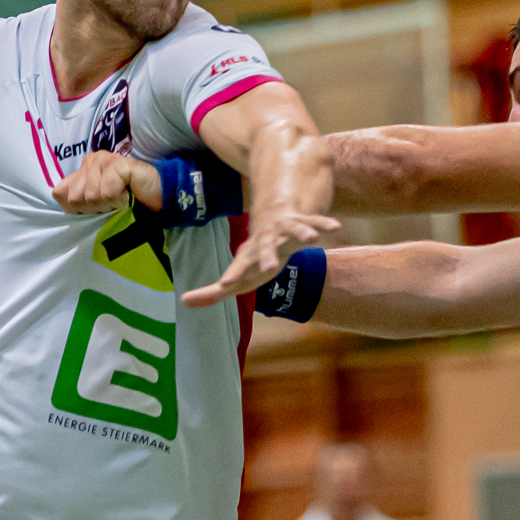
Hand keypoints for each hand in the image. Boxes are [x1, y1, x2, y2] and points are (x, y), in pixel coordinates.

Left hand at [52, 151, 162, 213]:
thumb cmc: (126, 201)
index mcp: (81, 169)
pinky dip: (118, 200)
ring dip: (108, 205)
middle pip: (76, 197)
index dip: (77, 208)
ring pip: (92, 196)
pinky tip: (127, 196)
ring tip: (120, 199)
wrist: (158, 197)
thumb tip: (57, 193)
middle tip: (111, 204)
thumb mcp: (96, 204)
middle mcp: (90, 160)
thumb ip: (75, 199)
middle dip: (94, 208)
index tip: (95, 209)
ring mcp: (103, 160)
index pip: (60, 193)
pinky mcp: (118, 164)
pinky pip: (107, 192)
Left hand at [181, 209, 338, 306]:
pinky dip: (324, 224)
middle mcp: (266, 240)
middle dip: (266, 258)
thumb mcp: (237, 275)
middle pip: (265, 248)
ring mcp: (285, 229)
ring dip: (302, 233)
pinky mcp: (304, 222)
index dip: (232, 275)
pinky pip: (315, 222)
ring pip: (293, 229)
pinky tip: (335, 228)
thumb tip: (184, 302)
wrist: (273, 216)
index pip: (238, 266)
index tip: (224, 284)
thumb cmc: (254, 256)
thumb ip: (212, 292)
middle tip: (269, 269)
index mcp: (250, 254)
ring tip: (312, 238)